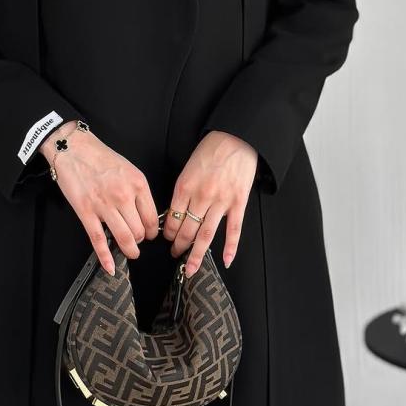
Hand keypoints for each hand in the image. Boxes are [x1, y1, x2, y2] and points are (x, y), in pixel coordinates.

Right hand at [40, 123, 158, 274]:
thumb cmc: (101, 157)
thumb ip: (139, 191)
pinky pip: (98, 239)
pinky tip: (110, 266)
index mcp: (138, 184)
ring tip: (130, 252)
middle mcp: (123, 196)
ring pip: (124, 238)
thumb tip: (145, 213)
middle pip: (139, 231)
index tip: (150, 234)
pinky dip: (105, 257)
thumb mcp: (129, 169)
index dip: (152, 231)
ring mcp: (104, 205)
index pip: (152, 218)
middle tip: (137, 240)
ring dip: (129, 250)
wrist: (74, 148)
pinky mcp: (86, 212)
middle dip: (140, 240)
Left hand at [162, 130, 257, 277]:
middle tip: (175, 254)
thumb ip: (182, 190)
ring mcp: (222, 201)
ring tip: (190, 267)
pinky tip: (226, 260)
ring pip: (206, 235)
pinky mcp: (238, 202)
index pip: (172, 218)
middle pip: (187, 230)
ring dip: (197, 254)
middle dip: (179, 246)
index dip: (167, 232)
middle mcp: (202, 196)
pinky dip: (230, 247)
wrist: (236, 138)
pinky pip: (234, 230)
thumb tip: (175, 212)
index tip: (167, 238)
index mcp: (185, 186)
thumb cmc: (211, 150)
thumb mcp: (188, 168)